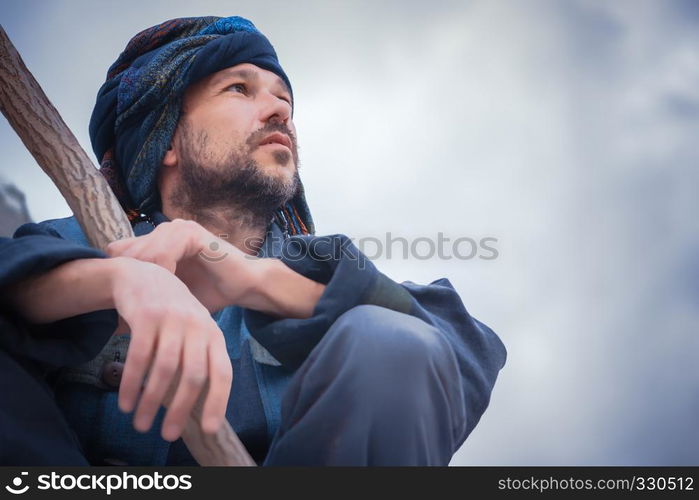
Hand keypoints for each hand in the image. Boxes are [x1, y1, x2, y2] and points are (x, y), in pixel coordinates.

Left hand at [107, 219, 257, 312]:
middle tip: (130, 307)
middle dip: (126, 281)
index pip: (118, 251)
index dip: (118, 276)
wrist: (244, 285)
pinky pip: (163, 254)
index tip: (119, 305)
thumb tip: (110, 326)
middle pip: (124, 252)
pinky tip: (168, 293)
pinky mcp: (191, 232)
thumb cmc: (209, 294)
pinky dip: (162, 276)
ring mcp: (177, 228)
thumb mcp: (170, 297)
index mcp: (156, 240)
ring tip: (148, 304)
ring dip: (144, 281)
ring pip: (141, 254)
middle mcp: (163, 229)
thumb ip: (144, 302)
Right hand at [110, 257, 232, 441]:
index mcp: (213, 334)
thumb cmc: (171, 314)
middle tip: (167, 436)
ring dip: (151, 402)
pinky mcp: (147, 316)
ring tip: (141, 424)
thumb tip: (198, 406)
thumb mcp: (193, 331)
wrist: (142, 276)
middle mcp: (197, 326)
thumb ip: (199, 360)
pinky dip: (131, 384)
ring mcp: (172, 319)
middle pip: (193, 376)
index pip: (222, 372)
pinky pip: (139, 357)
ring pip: (165, 370)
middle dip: (181, 410)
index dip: (218, 402)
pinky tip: (125, 403)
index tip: (208, 429)